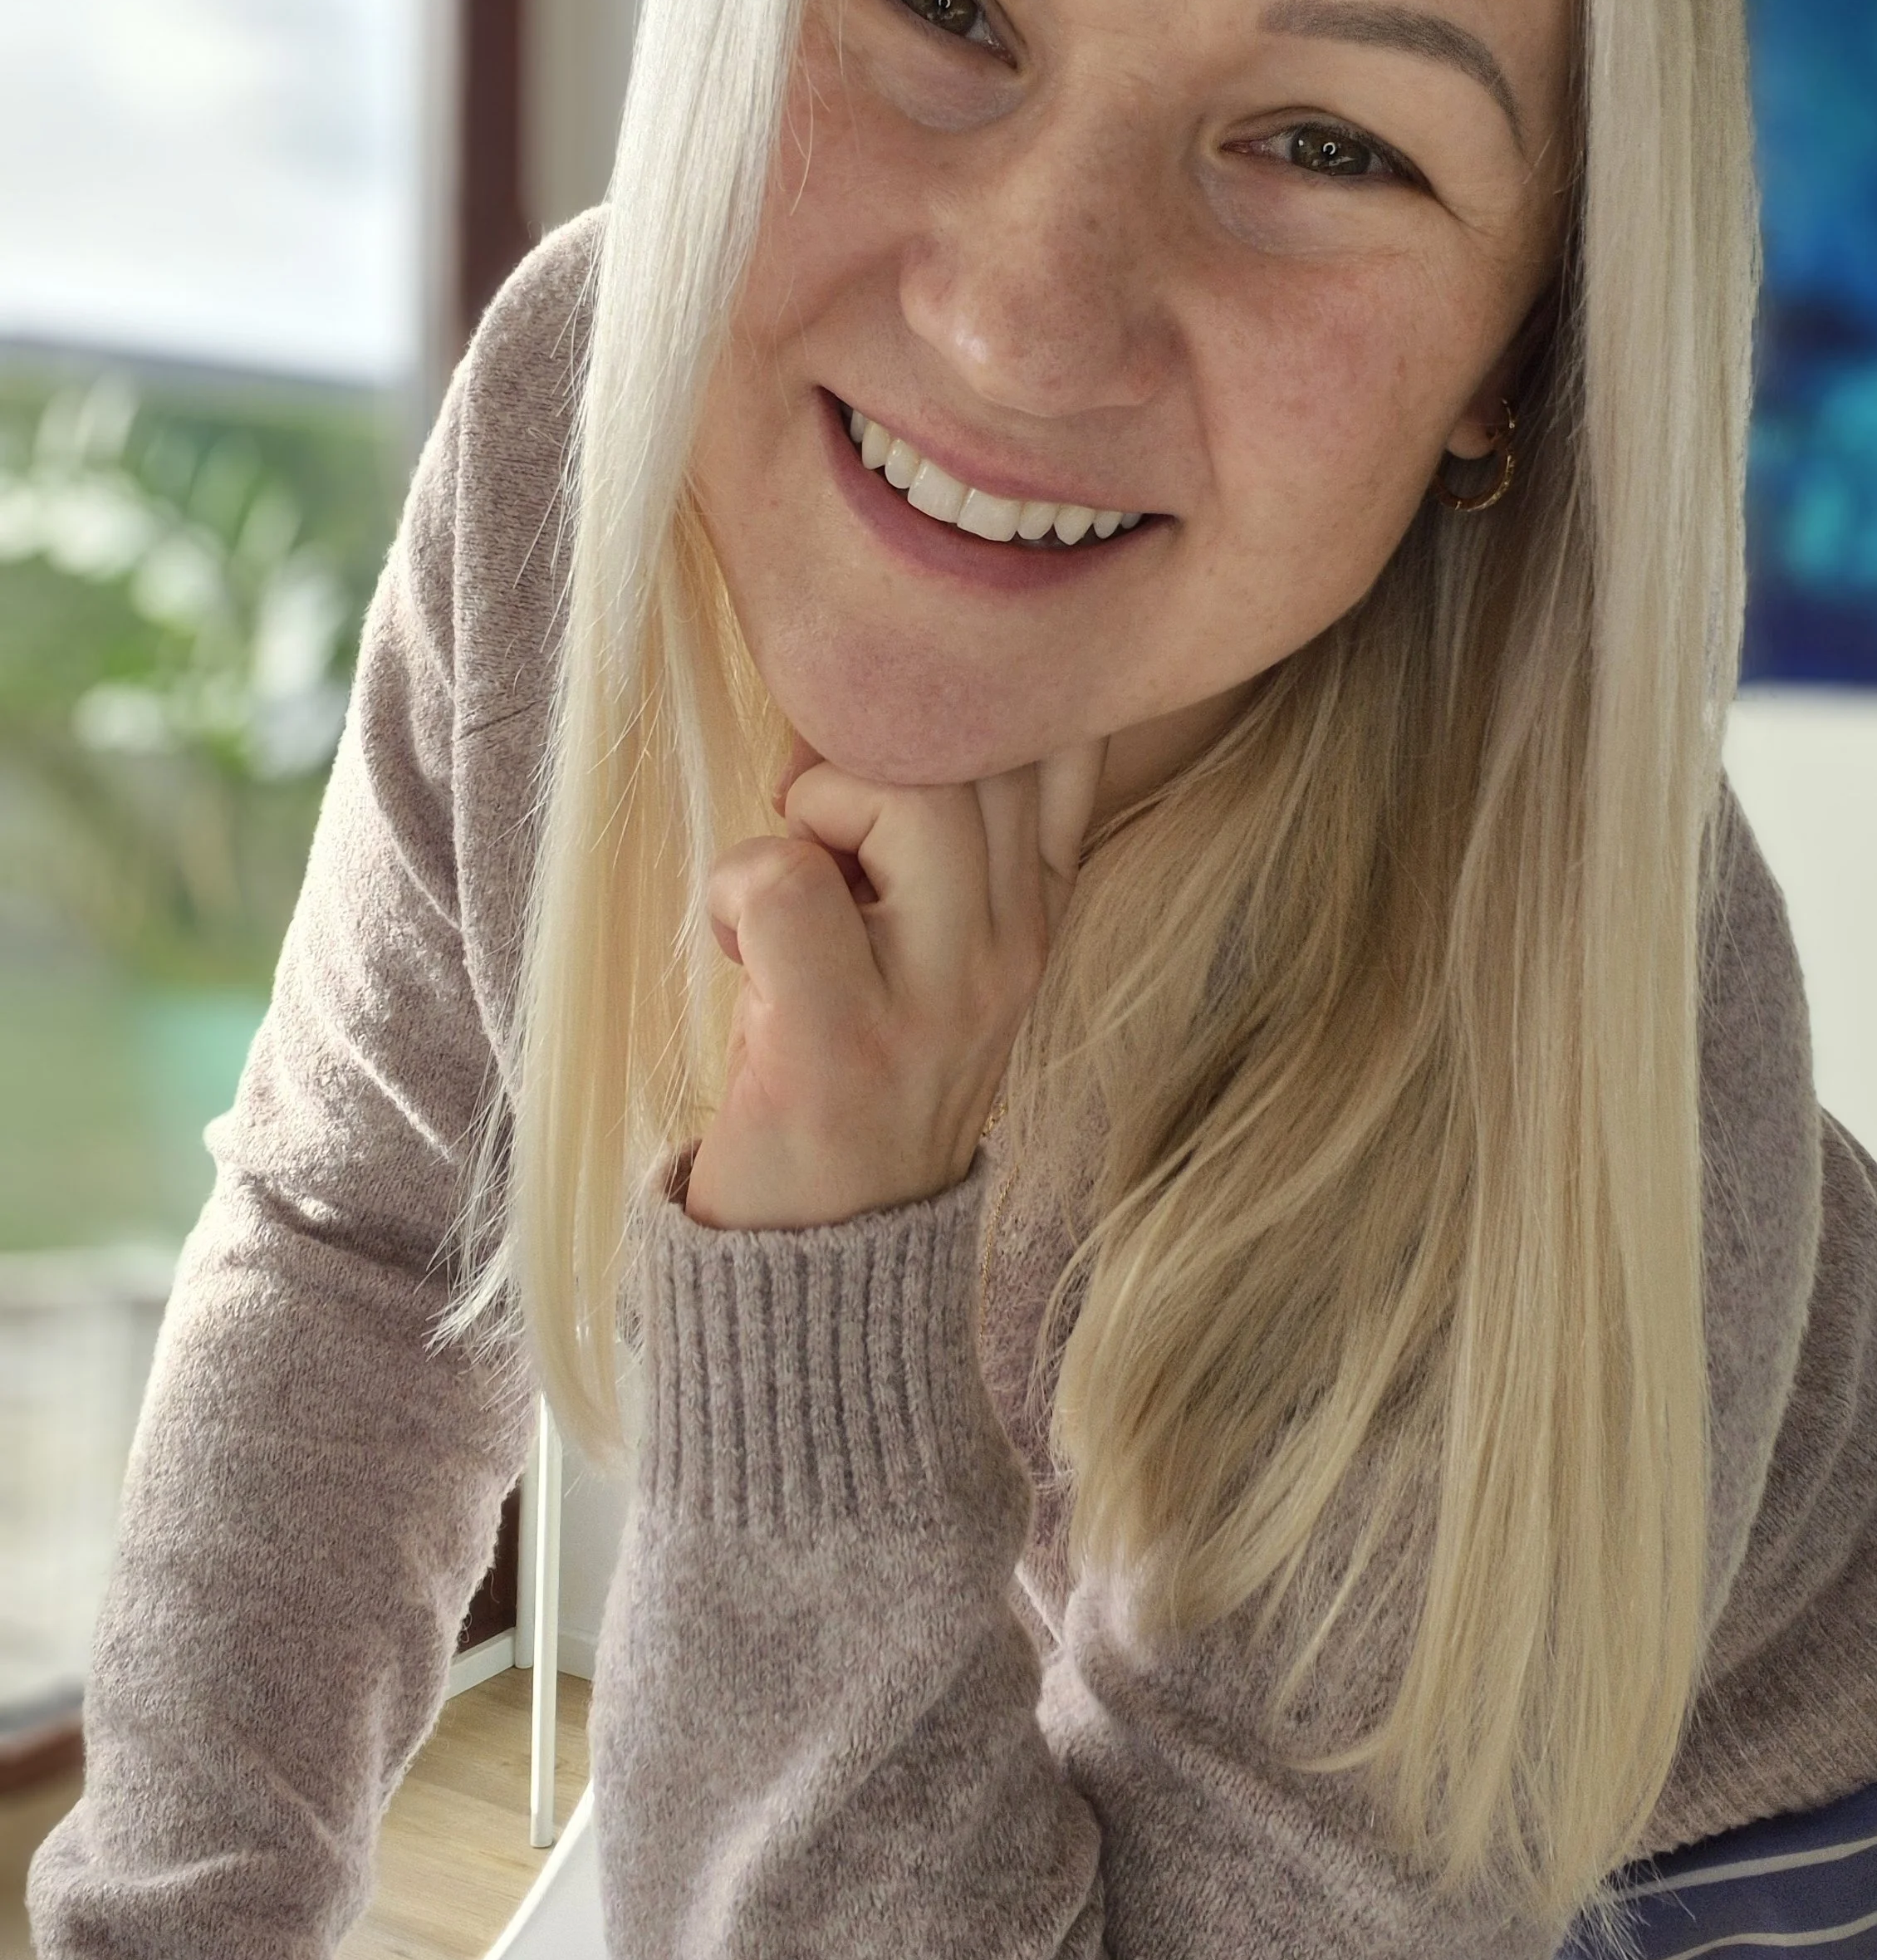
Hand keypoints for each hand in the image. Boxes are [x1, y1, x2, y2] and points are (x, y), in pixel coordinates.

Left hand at [679, 738, 1105, 1229]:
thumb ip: (952, 838)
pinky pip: (786, 879)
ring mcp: (941, 996)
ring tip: (787, 886)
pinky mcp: (842, 1039)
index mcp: (1039, 909)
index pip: (1059, 738)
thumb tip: (880, 697)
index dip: (965, 697)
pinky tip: (736, 943)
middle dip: (864, 747)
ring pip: (900, 791)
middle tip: (809, 819)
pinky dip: (735, 884)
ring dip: (809, 807)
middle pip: (972, 744)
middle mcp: (1012, 945)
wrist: (828, 1263)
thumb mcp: (942, 952)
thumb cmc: (856, 1071)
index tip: (882, 739)